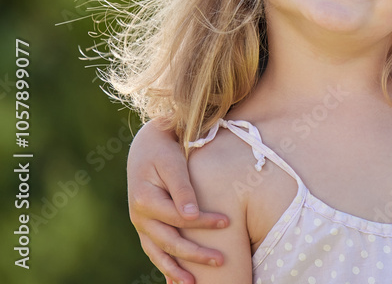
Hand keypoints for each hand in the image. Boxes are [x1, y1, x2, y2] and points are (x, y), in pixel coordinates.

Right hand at [127, 121, 229, 283]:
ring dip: (176, 270)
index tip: (228, 222)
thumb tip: (191, 216)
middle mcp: (139, 217)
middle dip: (194, 254)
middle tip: (220, 261)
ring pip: (158, 252)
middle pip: (168, 241)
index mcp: (144, 199)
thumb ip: (182, 188)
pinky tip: (177, 281)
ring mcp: (140, 224)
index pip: (178, 217)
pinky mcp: (145, 227)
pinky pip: (154, 251)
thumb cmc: (164, 150)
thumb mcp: (172, 162)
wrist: (146, 145)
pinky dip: (165, 266)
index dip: (203, 221)